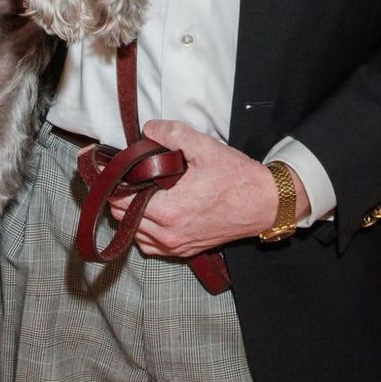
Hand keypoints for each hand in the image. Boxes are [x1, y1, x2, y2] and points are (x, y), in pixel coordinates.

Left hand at [107, 121, 309, 255]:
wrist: (264, 203)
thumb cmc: (236, 177)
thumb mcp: (204, 146)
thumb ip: (172, 134)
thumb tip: (147, 130)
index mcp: (169, 210)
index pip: (121, 201)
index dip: (116, 183)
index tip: (118, 168)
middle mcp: (168, 234)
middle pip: (123, 219)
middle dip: (122, 196)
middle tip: (131, 176)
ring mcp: (176, 246)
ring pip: (135, 235)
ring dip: (132, 215)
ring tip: (141, 192)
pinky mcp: (185, 251)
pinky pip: (151, 246)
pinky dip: (145, 232)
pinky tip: (153, 212)